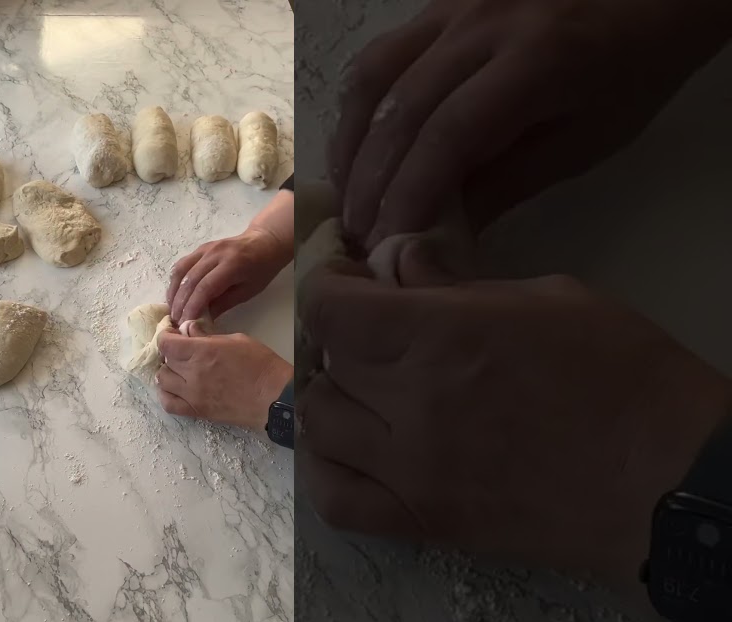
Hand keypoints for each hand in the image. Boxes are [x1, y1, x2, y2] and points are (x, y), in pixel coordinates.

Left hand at [156, 328, 291, 429]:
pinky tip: (175, 388)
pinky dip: (166, 395)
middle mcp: (192, 373)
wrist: (273, 397)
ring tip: (180, 369)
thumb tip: (188, 330)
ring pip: (162, 380)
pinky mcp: (197, 411)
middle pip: (165, 360)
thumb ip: (207, 335)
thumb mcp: (235, 339)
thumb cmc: (260, 364)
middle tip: (183, 350)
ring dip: (168, 372)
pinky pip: (168, 404)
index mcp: (201, 352)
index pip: (165, 343)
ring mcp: (192, 395)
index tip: (173, 334)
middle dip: (171, 352)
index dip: (166, 336)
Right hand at [167, 189, 294, 323]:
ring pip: (181, 270)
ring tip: (172, 309)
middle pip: (190, 279)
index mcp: (232, 265)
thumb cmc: (261, 269)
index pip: (205, 287)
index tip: (185, 322)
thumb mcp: (248, 291)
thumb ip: (224, 304)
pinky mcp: (200, 248)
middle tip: (175, 320)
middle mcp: (215, 254)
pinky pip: (183, 264)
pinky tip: (175, 294)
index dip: (192, 306)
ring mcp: (205, 249)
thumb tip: (202, 319)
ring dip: (173, 291)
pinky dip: (175, 281)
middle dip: (180, 302)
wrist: (264, 242)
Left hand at [299, 259, 731, 587]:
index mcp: (439, 338)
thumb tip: (397, 263)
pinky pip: (334, 500)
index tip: (351, 281)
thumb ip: (458, 281)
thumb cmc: (624, 374)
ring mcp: (408, 471)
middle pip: (326, 363)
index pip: (330, 309)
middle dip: (341, 338)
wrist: (670, 482)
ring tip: (365, 389)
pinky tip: (349, 450)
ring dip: (332, 398)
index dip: (328, 286)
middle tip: (373, 332)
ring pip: (317, 426)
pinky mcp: (420, 522)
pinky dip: (325, 470)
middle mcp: (408, 404)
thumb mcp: (549, 296)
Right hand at [331, 0, 731, 244]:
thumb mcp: (583, 140)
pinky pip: (382, 55)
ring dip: (351, 143)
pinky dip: (360, 106)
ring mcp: (455, 6)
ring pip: (375, 76)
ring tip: (347, 194)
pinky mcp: (439, 4)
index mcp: (538, 59)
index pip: (448, 136)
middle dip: (370, 181)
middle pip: (401, 109)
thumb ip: (505, 184)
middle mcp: (486, 22)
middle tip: (356, 233)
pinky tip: (358, 146)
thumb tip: (435, 236)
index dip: (408, 195)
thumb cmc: (630, 70)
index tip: (386, 242)